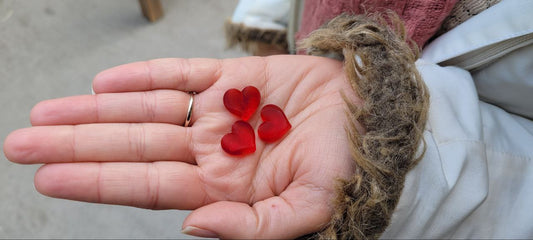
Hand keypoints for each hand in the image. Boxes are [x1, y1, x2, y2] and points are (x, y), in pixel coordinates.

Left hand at [4, 55, 361, 238]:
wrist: (376, 120)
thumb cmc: (348, 167)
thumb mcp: (309, 210)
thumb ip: (254, 228)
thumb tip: (197, 228)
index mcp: (223, 186)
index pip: (146, 184)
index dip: (96, 179)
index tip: (47, 175)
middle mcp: (212, 150)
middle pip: (132, 146)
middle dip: (77, 142)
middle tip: (20, 141)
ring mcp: (220, 112)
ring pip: (145, 110)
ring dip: (96, 110)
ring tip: (47, 111)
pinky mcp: (236, 79)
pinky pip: (182, 76)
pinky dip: (145, 78)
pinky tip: (107, 83)